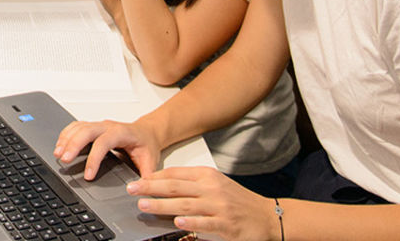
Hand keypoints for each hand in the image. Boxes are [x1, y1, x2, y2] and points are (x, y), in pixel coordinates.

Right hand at [54, 119, 161, 179]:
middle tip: (64, 159)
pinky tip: (60, 145)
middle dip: (74, 144)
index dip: (94, 158)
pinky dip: (66, 135)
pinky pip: (76, 126)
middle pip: (87, 130)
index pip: (104, 142)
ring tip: (58, 154)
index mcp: (122, 133)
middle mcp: (108, 126)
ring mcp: (99, 125)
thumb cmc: (146, 144)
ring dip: (67, 139)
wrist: (147, 132)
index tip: (88, 175)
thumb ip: (147, 176)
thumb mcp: (151, 161)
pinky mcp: (93, 127)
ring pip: (79, 127)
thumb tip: (141, 190)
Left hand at [128, 167, 278, 240]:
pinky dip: (190, 222)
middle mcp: (212, 189)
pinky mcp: (226, 224)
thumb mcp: (216, 183)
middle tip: (132, 189)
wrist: (266, 216)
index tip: (137, 178)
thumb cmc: (238, 200)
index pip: (176, 173)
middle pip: (176, 187)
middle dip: (151, 187)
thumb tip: (163, 183)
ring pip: (185, 204)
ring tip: (145, 204)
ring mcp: (219, 207)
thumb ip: (192, 183)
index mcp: (207, 176)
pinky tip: (177, 222)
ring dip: (163, 205)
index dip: (154, 176)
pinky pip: (205, 223)